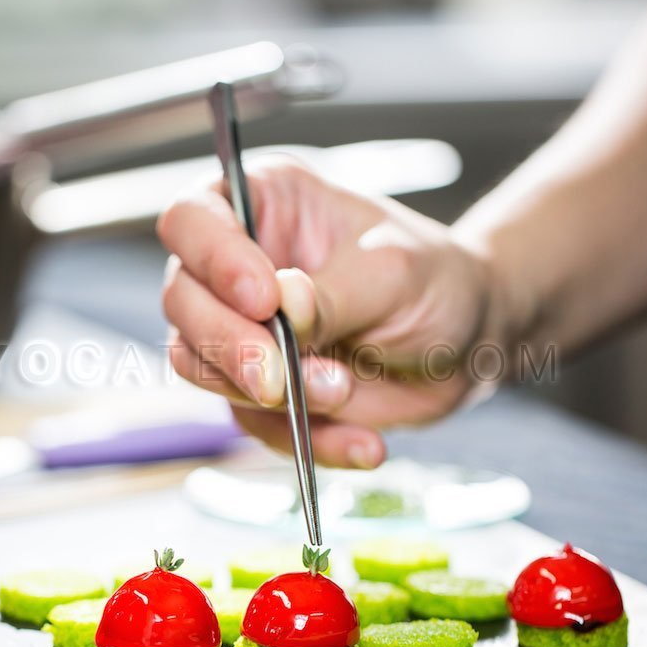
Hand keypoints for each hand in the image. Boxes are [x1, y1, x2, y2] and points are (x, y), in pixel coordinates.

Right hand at [158, 158, 503, 467]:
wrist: (465, 344)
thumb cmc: (431, 279)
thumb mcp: (393, 273)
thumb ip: (333, 294)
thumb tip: (283, 309)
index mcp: (262, 204)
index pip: (191, 220)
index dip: (212, 258)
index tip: (262, 299)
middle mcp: (234, 265)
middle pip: (181, 299)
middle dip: (228, 344)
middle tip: (278, 375)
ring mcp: (239, 331)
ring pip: (199, 366)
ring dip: (267, 394)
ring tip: (344, 390)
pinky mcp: (256, 390)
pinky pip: (254, 423)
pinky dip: (305, 441)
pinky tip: (363, 442)